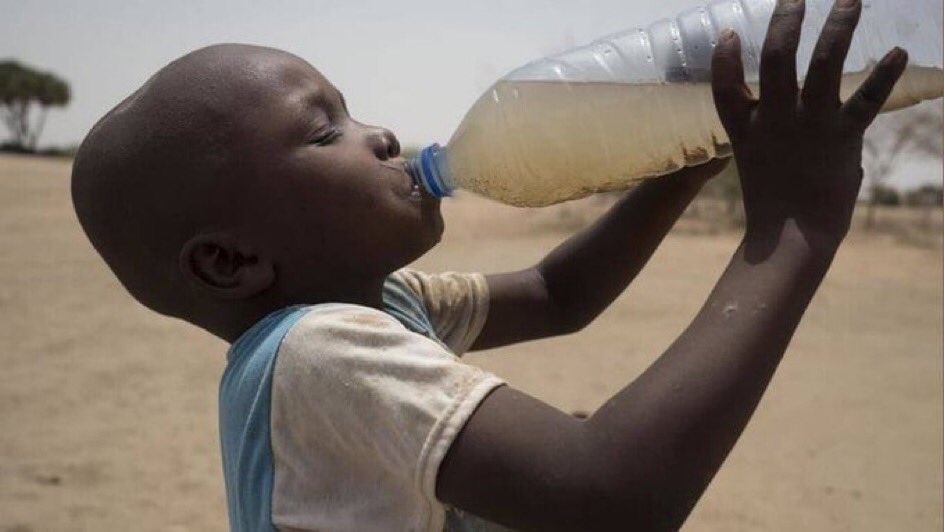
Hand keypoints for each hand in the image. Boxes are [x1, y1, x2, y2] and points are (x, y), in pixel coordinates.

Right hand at [711, 0, 907, 257]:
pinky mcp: (842, 137)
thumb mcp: (756, 160)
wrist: (793, 236)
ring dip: (838, 28)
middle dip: (785, 23)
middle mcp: (776, 120)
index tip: (726, 34)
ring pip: (823, 65)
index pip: (724, 89)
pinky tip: (898, 53)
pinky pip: (865, 100)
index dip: (722, 61)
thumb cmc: (775, 202)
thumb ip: (767, 129)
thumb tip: (789, 108)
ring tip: (851, 0)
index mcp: (747, 129)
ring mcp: (809, 125)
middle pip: (775, 60)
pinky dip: (883, 75)